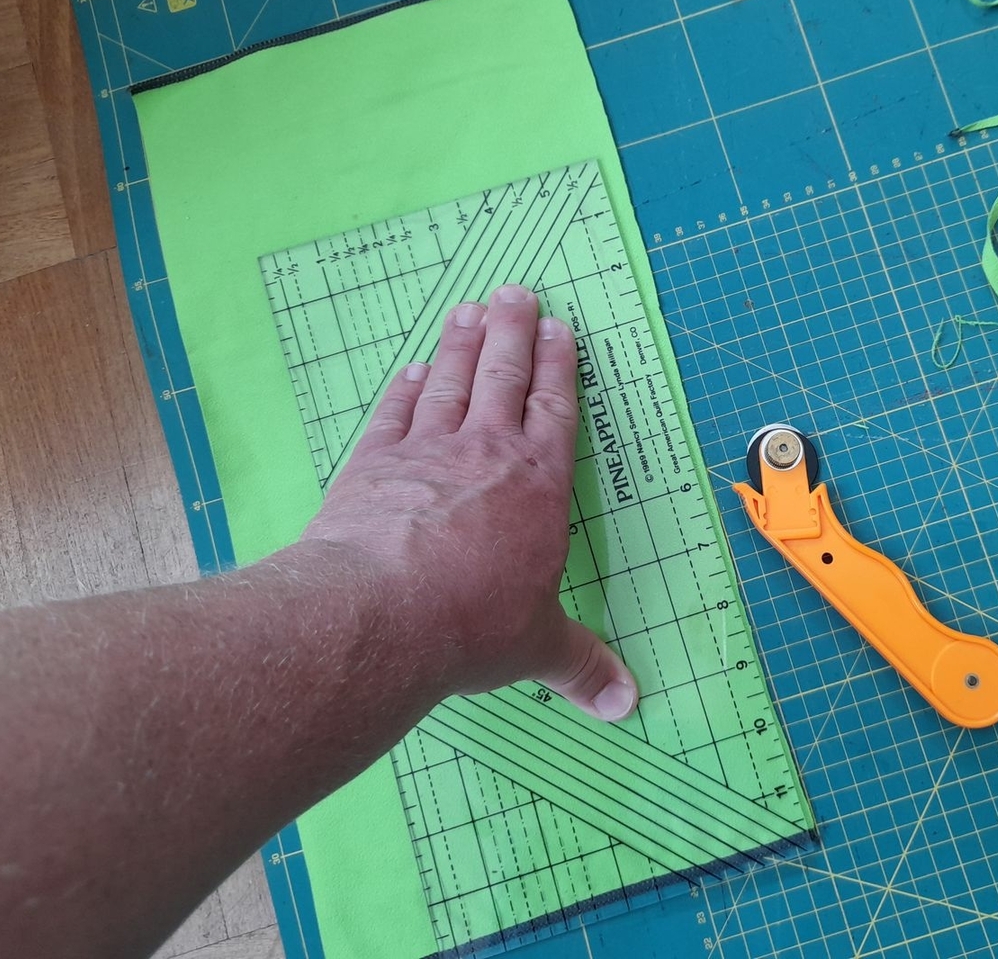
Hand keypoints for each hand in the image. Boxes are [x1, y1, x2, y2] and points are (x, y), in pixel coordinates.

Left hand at [301, 284, 637, 720]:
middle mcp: (486, 453)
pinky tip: (407, 372)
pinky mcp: (372, 464)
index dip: (558, 366)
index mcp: (538, 485)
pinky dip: (401, 391)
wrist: (379, 614)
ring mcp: (425, 452)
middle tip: (512, 290)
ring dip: (459, 344)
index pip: (555, 410)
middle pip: (503, 375)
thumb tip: (625, 706)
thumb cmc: (471, 626)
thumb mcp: (536, 648)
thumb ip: (580, 666)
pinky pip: (392, 415)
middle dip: (511, 330)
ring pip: (448, 382)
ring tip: (466, 309)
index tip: (558, 327)